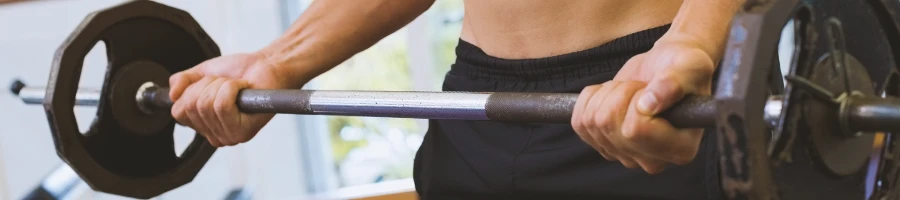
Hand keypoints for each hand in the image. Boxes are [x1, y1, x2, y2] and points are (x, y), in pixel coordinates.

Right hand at [169, 53, 296, 146]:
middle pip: (191, 107)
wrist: (268, 65)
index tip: (210, 83)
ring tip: (236, 86)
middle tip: (226, 84)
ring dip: (221, 85)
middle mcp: (215, 136)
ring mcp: (229, 136)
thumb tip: (172, 95)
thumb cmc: (240, 71)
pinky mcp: (243, 132)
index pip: (178, 112)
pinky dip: (232, 88)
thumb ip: (181, 82)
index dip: (191, 90)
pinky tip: (244, 89)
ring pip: (206, 104)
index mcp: (204, 126)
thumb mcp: (201, 73)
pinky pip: (222, 104)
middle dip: (207, 85)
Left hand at [571, 37, 715, 172]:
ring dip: (607, 94)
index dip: (635, 100)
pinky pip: (579, 122)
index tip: (651, 89)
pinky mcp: (605, 147)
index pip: (635, 130)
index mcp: (681, 149)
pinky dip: (589, 99)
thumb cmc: (686, 66)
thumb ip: (673, 83)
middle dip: (620, 92)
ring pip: (592, 122)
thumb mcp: (690, 66)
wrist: (668, 66)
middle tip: (641, 86)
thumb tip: (648, 104)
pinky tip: (612, 95)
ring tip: (631, 89)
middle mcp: (654, 161)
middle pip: (609, 124)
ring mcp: (626, 156)